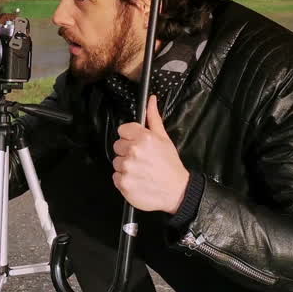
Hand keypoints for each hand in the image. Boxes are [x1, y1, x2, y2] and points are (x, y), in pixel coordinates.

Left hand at [112, 96, 189, 213]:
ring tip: (140, 170)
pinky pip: (116, 177)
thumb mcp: (164, 139)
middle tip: (141, 159)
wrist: (177, 191)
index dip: (130, 137)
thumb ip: (154, 118)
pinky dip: (124, 179)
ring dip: (125, 166)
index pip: (122, 130)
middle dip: (127, 151)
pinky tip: (137, 180)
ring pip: (116, 162)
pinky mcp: (123, 183)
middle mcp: (133, 152)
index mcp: (143, 138)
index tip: (137, 143)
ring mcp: (127, 168)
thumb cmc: (170, 165)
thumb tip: (151, 100)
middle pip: (117, 146)